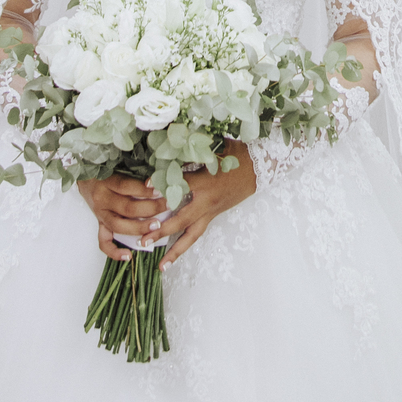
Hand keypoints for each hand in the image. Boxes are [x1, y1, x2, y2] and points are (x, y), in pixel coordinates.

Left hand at [78, 149, 256, 267]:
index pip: (180, 184)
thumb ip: (193, 146)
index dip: (162, 185)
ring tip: (159, 266)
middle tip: (144, 238)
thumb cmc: (236, 154)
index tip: (143, 186)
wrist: (258, 169)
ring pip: (190, 236)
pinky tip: (171, 258)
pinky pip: (196, 235)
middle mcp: (206, 201)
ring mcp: (209, 212)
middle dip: (162, 229)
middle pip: (181, 219)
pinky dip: (183, 247)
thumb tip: (170, 135)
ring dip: (173, 250)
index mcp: (205, 181)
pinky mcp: (212, 217)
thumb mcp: (215, 146)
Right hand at [79, 173, 169, 263]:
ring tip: (156, 227)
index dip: (144, 190)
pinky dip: (115, 252)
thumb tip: (158, 179)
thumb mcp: (118, 167)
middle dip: (150, 209)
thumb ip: (135, 174)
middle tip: (167, 206)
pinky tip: (128, 255)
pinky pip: (104, 243)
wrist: (85, 178)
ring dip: (139, 228)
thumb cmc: (106, 171)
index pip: (126, 187)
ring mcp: (100, 215)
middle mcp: (102, 200)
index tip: (161, 190)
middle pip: (127, 208)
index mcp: (107, 182)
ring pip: (119, 226)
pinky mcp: (100, 225)